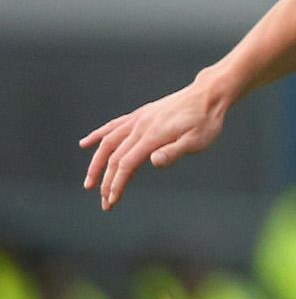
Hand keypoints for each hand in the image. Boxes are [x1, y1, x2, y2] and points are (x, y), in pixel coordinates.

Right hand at [80, 75, 229, 210]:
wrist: (208, 95)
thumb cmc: (206, 122)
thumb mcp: (198, 141)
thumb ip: (175, 151)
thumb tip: (154, 162)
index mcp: (152, 136)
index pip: (127, 164)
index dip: (117, 183)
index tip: (112, 201)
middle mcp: (140, 126)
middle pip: (115, 157)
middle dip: (106, 181)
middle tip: (103, 203)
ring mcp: (138, 119)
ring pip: (108, 142)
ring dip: (96, 164)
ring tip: (89, 182)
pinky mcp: (140, 115)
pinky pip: (113, 126)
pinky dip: (97, 136)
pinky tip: (85, 144)